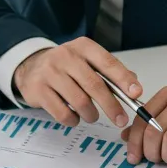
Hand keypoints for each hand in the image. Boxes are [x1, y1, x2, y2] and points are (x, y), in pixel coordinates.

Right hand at [12, 37, 141, 127]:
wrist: (30, 67)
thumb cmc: (66, 67)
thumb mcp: (87, 61)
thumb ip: (110, 72)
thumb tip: (134, 87)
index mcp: (83, 47)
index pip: (107, 62)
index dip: (123, 79)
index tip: (136, 93)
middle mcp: (65, 56)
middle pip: (94, 85)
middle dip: (112, 106)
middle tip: (121, 119)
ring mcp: (50, 72)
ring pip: (80, 101)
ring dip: (91, 115)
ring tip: (92, 116)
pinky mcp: (38, 89)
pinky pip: (62, 113)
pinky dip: (73, 120)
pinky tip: (74, 117)